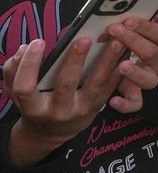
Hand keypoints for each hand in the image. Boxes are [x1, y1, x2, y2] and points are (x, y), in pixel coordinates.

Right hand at [2, 37, 124, 165]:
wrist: (52, 132)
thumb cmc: (35, 104)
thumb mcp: (17, 93)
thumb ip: (14, 72)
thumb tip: (24, 48)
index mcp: (33, 107)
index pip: (26, 88)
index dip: (29, 65)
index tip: (37, 42)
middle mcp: (58, 111)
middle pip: (65, 85)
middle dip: (75, 61)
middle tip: (84, 39)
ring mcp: (81, 110)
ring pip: (96, 85)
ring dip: (108, 62)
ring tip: (117, 42)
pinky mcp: (98, 107)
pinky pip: (111, 88)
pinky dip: (120, 70)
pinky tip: (127, 53)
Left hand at [104, 18, 157, 112]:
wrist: (147, 68)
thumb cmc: (136, 44)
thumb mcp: (141, 32)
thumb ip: (130, 27)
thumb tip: (107, 15)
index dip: (144, 27)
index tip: (128, 20)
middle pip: (151, 53)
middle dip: (132, 41)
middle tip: (114, 31)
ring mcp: (150, 79)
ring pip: (149, 80)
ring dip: (135, 72)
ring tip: (122, 65)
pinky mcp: (137, 96)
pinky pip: (136, 103)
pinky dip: (125, 104)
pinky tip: (113, 100)